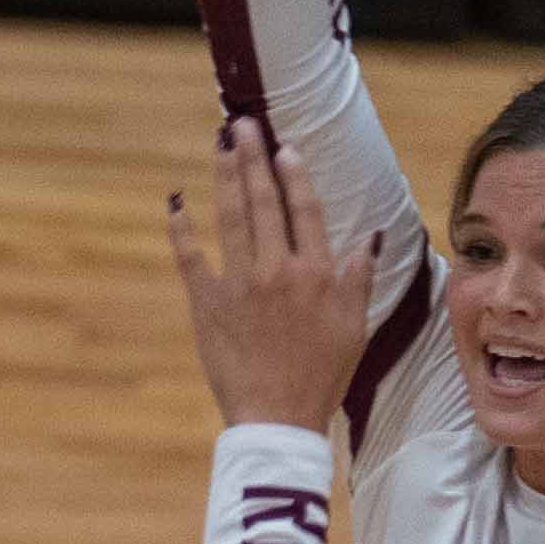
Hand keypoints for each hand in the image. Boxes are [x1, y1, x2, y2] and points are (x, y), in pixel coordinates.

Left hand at [167, 123, 373, 431]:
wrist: (277, 419)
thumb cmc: (321, 375)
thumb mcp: (355, 326)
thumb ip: (358, 278)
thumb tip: (368, 239)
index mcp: (317, 273)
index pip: (305, 209)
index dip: (294, 175)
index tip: (285, 147)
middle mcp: (279, 270)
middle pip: (265, 201)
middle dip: (255, 157)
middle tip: (244, 124)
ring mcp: (240, 285)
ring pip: (231, 217)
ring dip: (225, 175)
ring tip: (220, 144)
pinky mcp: (208, 305)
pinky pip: (191, 258)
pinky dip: (181, 229)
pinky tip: (176, 202)